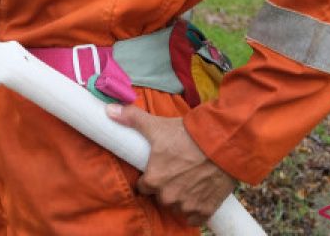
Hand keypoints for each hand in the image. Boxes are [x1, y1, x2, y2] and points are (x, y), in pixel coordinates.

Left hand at [106, 104, 236, 225]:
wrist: (221, 143)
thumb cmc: (186, 135)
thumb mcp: (156, 125)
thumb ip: (131, 118)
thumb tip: (109, 110)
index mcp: (152, 180)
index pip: (144, 186)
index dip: (150, 177)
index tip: (158, 169)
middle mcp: (168, 196)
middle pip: (161, 197)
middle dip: (166, 188)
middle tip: (175, 173)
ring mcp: (187, 205)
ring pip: (177, 207)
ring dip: (180, 198)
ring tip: (188, 181)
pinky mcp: (205, 209)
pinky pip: (194, 218)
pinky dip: (196, 210)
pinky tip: (197, 196)